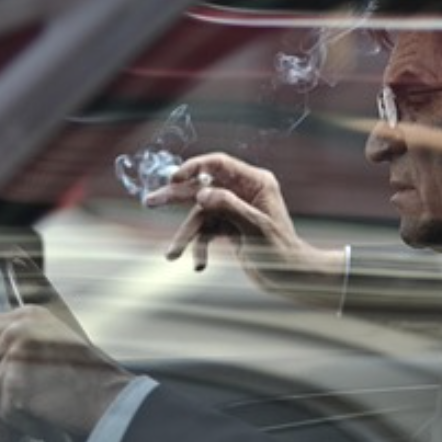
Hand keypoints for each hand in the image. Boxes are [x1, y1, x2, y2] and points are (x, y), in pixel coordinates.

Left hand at [0, 305, 132, 441]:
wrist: (109, 397)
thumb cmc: (88, 377)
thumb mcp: (52, 344)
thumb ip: (21, 346)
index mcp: (28, 315)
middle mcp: (19, 328)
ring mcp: (16, 353)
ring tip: (9, 433)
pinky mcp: (16, 383)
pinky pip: (3, 413)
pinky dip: (18, 427)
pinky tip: (36, 428)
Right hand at [145, 153, 344, 302]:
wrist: (291, 277)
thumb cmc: (281, 250)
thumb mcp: (256, 226)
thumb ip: (229, 206)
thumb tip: (202, 194)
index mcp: (255, 182)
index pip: (219, 165)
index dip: (194, 167)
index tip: (174, 178)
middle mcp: (243, 192)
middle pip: (202, 188)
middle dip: (176, 198)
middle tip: (150, 201)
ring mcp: (234, 209)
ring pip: (200, 216)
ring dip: (186, 235)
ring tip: (171, 254)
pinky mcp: (228, 227)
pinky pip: (206, 233)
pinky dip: (200, 248)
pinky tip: (199, 264)